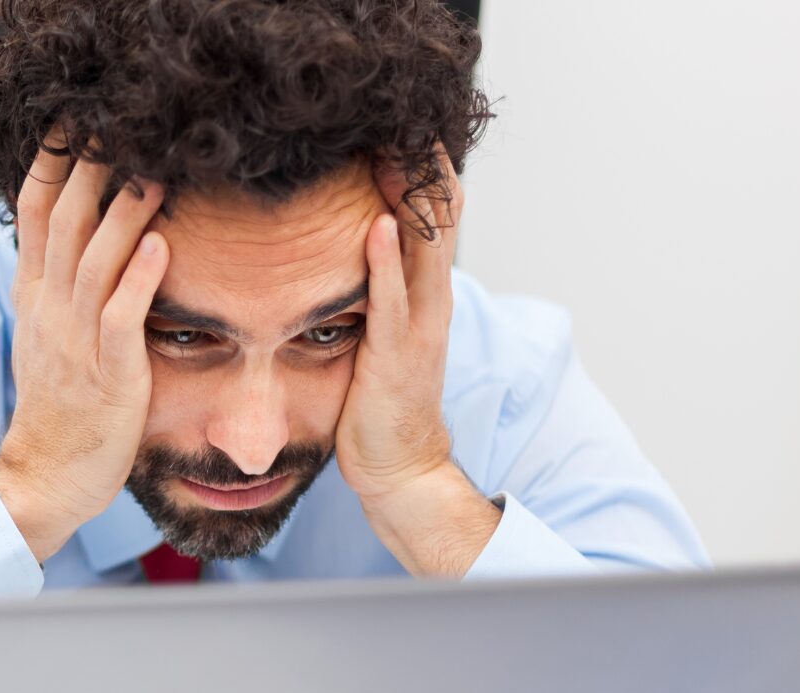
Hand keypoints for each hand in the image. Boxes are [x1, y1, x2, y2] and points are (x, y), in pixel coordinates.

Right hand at [0, 131, 168, 562]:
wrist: (46, 475)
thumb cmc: (59, 405)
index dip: (53, 161)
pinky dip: (139, 281)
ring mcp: (76, 341)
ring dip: (123, 214)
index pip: (36, 212)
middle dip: (90, 168)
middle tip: (119, 118)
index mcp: (36, 294)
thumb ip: (57, 280)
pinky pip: (120, 320)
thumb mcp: (46, 332)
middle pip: (66, 222)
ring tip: (154, 170)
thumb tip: (72, 231)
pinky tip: (160, 247)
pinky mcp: (107, 375)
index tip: (71, 116)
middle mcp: (50, 309)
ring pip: (95, 262)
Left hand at [338, 147, 499, 575]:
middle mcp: (431, 304)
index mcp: (426, 296)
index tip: (403, 128)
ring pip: (424, 249)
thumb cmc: (380, 404)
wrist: (398, 467)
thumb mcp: (384, 335)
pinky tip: (375, 224)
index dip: (424, 173)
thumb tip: (360, 254)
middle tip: (407, 117)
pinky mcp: (395, 356)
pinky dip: (385, 262)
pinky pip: (392, 301)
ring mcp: (419, 328)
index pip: (434, 219)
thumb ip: (380, 294)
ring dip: (410, 198)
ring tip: (398, 148)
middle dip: (425, 168)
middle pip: (439, 219)